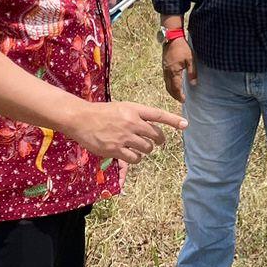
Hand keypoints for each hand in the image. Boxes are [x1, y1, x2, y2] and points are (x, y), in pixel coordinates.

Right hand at [67, 100, 186, 163]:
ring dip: (146, 150)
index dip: (173, 120)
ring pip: (147, 148)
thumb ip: (136, 116)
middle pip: (155, 134)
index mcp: (133, 109)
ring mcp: (124, 136)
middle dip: (159, 140)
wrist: (81, 119)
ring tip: (140, 148)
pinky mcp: (115, 149)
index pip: (158, 115)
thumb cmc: (101, 113)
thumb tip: (151, 127)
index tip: (185, 125)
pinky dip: (136, 158)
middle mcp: (131, 122)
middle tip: (158, 142)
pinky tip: (132, 155)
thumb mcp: (121, 107)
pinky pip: (135, 158)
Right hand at [162, 36, 196, 102]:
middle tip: (180, 100)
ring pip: (166, 84)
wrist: (171, 38)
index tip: (183, 100)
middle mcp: (167, 72)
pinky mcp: (164, 66)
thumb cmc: (182, 48)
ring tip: (177, 94)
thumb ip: (192, 72)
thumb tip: (193, 84)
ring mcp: (164, 69)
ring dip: (171, 91)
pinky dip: (169, 85)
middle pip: (169, 88)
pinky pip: (165, 79)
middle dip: (174, 95)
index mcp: (174, 72)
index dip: (179, 95)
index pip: (176, 88)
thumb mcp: (190, 59)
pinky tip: (173, 84)